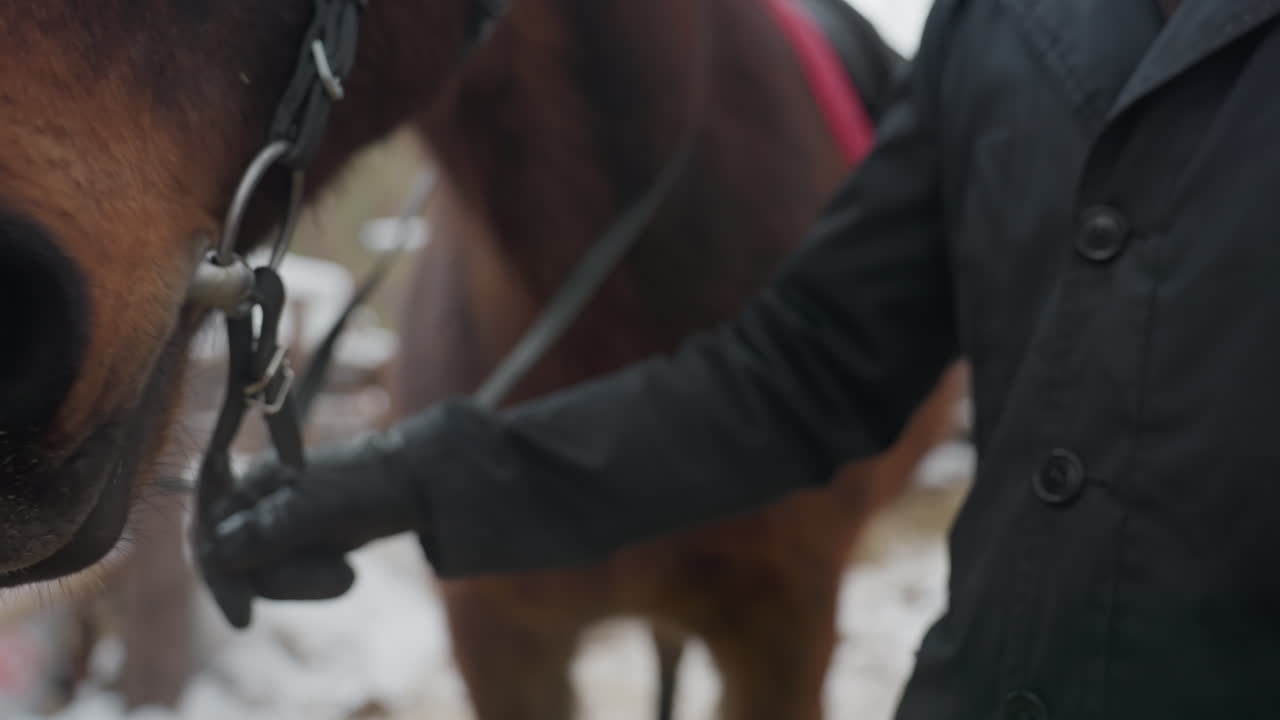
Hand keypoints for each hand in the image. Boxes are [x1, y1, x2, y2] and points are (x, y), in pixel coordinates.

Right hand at [194, 426, 426, 628]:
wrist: (416, 486)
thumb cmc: (367, 489)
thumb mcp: (316, 512)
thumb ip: (266, 531)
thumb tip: (216, 552)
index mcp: (253, 480)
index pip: (208, 532)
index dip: (221, 577)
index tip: (243, 620)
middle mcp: (257, 499)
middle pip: (233, 560)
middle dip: (278, 582)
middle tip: (333, 578)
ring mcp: (276, 519)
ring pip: (262, 574)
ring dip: (301, 583)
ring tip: (346, 573)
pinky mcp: (297, 538)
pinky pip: (287, 575)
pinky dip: (313, 581)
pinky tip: (346, 574)